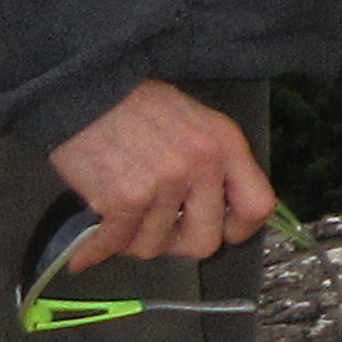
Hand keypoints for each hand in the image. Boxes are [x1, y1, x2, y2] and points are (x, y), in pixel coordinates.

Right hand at [45, 81, 278, 263]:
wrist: (84, 91)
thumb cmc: (135, 106)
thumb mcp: (195, 122)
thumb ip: (214, 165)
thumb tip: (217, 214)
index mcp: (226, 144)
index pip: (257, 206)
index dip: (239, 229)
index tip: (220, 231)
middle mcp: (203, 164)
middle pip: (204, 241)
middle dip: (175, 242)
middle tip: (155, 229)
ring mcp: (166, 182)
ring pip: (154, 246)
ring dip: (132, 239)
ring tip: (118, 216)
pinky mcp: (127, 198)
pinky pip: (116, 243)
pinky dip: (97, 249)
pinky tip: (88, 248)